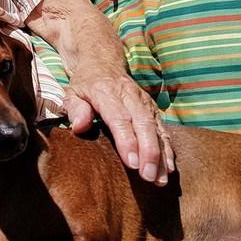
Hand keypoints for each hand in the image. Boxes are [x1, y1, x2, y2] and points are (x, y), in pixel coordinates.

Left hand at [63, 71, 174, 185]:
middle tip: (148, 176)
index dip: (127, 141)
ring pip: (156, 128)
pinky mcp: (153, 108)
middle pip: (143, 124)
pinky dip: (167, 149)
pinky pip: (162, 129)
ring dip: (161, 154)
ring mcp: (144, 102)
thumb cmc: (85, 83)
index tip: (132, 163)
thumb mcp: (72, 92)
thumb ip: (75, 109)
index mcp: (107, 92)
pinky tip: (168, 169)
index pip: (120, 118)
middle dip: (149, 152)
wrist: (103, 62)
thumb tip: (79, 126)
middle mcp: (129, 96)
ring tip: (160, 179)